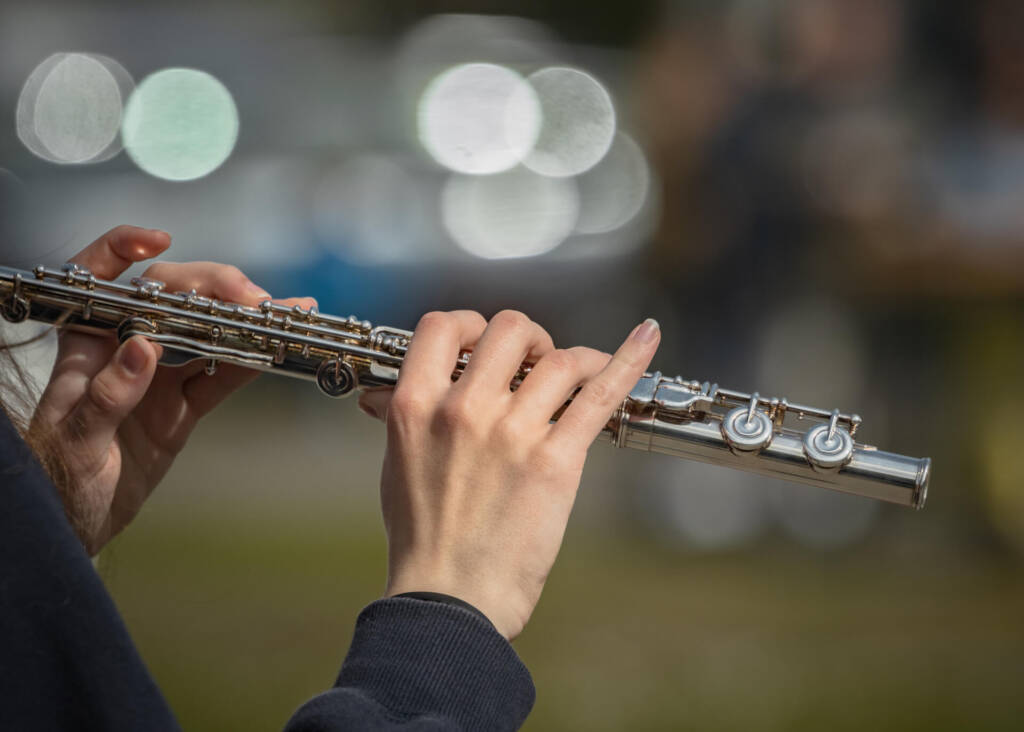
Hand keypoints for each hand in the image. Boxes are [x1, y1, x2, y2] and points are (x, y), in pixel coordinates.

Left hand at [31, 225, 315, 554]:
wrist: (71, 526)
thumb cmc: (55, 481)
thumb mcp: (75, 441)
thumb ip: (108, 395)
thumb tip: (144, 348)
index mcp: (86, 346)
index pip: (97, 280)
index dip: (123, 250)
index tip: (161, 239)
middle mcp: (124, 351)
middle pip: (171, 297)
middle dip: (213, 287)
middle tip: (253, 299)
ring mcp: (158, 378)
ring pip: (206, 332)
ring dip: (245, 319)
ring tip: (286, 310)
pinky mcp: (182, 408)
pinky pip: (220, 377)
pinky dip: (249, 362)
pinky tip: (277, 348)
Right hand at [357, 310, 659, 638]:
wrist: (449, 600)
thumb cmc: (422, 540)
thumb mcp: (396, 467)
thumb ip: (404, 420)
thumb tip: (389, 395)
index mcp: (417, 406)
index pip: (442, 327)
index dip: (469, 325)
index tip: (483, 344)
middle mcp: (464, 409)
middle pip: (509, 330)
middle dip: (529, 340)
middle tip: (535, 365)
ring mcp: (513, 432)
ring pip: (557, 359)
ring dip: (572, 359)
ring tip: (577, 375)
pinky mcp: (556, 460)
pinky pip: (599, 394)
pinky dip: (627, 360)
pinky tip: (646, 337)